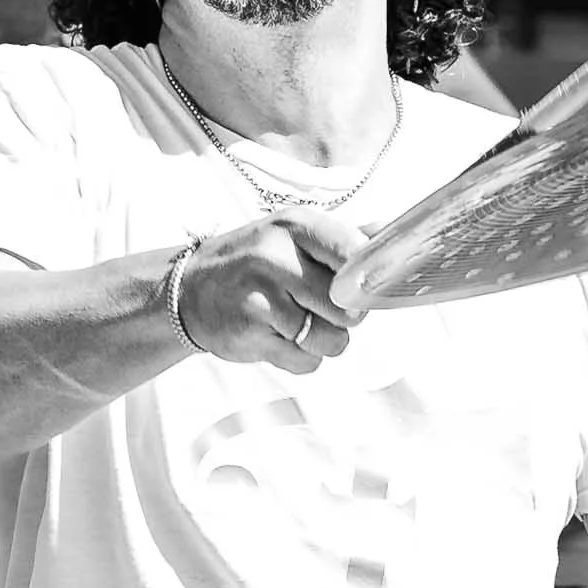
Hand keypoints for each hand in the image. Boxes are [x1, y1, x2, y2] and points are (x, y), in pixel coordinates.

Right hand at [176, 210, 369, 374]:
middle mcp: (277, 256)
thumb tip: (398, 241)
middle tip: (319, 307)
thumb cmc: (252, 264)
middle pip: (349, 307)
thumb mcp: (290, 237)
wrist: (188, 292)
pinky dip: (300, 357)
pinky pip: (307, 361)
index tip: (367, 288)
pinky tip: (277, 336)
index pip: (356, 253)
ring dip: (323, 340)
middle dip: (343, 316)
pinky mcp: (252, 333)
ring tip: (297, 323)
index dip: (369, 279)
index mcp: (295, 226)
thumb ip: (342, 242)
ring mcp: (262, 295)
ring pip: (332, 339)